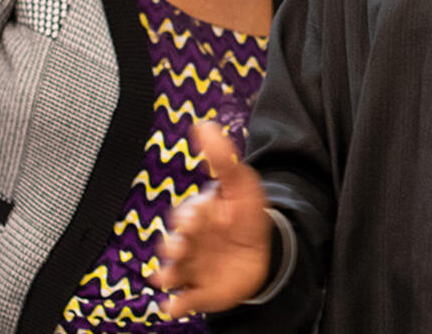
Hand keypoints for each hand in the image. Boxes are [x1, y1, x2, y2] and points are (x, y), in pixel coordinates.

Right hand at [154, 122, 272, 315]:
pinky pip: (183, 300)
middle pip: (173, 244)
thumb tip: (204, 124)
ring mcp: (192, 268)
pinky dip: (176, 304)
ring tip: (166, 279)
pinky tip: (175, 306)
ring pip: (172, 272)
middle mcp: (189, 242)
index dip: (188, 217)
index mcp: (196, 216)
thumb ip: (223, 157)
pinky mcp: (199, 292)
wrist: (264, 251)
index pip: (186, 215)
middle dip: (173, 246)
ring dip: (167, 274)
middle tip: (179, 247)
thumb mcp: (240, 182)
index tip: (193, 218)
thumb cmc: (246, 214)